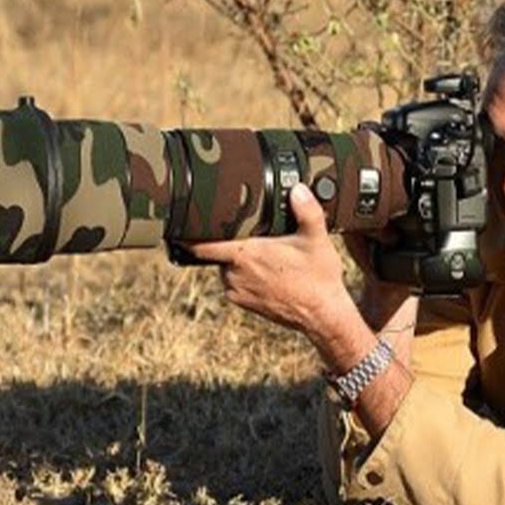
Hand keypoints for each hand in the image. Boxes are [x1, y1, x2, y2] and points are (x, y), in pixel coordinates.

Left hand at [184, 183, 353, 338]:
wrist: (323, 315)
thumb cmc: (319, 278)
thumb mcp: (317, 239)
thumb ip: (307, 211)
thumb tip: (298, 188)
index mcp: (245, 254)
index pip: (200, 245)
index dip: (186, 234)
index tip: (181, 224)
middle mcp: (234, 274)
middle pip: (220, 250)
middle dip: (233, 241)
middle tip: (257, 236)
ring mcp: (237, 291)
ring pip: (228, 266)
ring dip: (240, 259)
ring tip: (269, 257)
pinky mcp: (243, 303)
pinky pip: (236, 283)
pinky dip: (247, 276)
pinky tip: (270, 274)